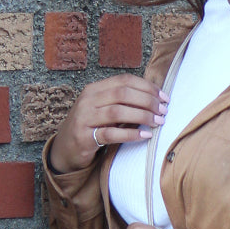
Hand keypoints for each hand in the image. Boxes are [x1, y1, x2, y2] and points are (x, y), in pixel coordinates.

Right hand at [49, 75, 168, 173]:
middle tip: (163, 111)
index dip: (146, 87)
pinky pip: (110, 134)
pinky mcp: (84, 137)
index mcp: (95, 89)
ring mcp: (84, 118)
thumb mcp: (103, 109)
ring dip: (142, 116)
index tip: (164, 97)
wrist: (65, 148)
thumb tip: (155, 99)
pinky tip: (145, 136)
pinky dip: (130, 134)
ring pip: (117, 112)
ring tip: (158, 122)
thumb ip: (123, 101)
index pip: (124, 80)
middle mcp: (88, 100)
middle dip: (147, 101)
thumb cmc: (91, 127)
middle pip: (122, 94)